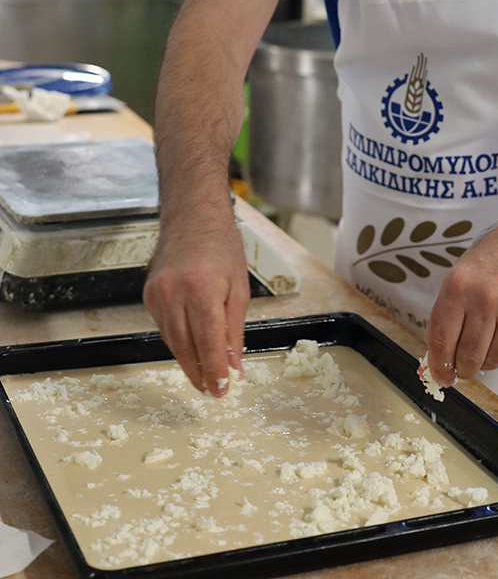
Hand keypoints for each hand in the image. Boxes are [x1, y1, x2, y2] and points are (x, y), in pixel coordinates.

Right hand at [143, 216, 249, 396]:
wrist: (192, 217)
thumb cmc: (221, 246)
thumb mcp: (240, 288)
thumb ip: (235, 329)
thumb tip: (233, 364)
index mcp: (202, 290)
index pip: (208, 343)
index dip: (215, 370)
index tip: (222, 389)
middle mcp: (175, 293)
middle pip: (186, 348)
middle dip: (200, 373)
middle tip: (212, 389)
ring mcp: (157, 295)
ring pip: (172, 341)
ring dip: (188, 361)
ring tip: (203, 376)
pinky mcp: (149, 295)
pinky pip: (164, 327)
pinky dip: (178, 340)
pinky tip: (190, 348)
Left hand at [426, 207, 497, 385]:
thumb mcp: (463, 272)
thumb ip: (449, 312)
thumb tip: (437, 355)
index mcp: (459, 285)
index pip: (441, 340)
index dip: (439, 366)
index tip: (441, 376)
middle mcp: (486, 299)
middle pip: (468, 357)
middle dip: (464, 368)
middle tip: (464, 366)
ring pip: (494, 359)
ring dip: (488, 359)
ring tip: (489, 341)